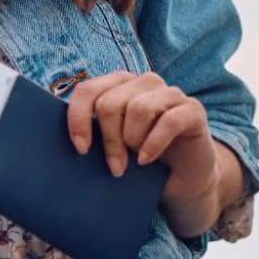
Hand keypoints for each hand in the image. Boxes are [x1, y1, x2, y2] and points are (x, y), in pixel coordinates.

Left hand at [64, 70, 220, 232]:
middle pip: (110, 104)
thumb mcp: (112, 143)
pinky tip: (147, 160)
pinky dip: (153, 144)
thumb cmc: (140, 158)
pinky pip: (168, 121)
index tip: (81, 149)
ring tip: (135, 160)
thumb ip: (93, 132)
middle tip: (115, 166)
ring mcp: (171, 93)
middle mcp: (144, 82)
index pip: (88, 90)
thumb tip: (65, 140)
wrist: (182, 177)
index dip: (78, 119)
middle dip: (109, 140)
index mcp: (118, 84)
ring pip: (138, 109)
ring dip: (132, 141)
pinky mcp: (193, 110)